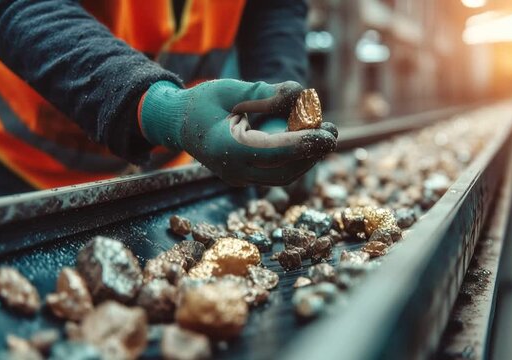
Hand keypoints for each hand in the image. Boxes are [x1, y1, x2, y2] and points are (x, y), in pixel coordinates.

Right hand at [138, 80, 337, 185]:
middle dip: (312, 154)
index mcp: (227, 149)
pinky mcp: (242, 178)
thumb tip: (301, 95)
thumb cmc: (202, 101)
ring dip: (306, 159)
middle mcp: (232, 170)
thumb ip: (265, 92)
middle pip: (284, 170)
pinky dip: (293, 160)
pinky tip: (306, 142)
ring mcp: (237, 178)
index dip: (305, 144)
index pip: (274, 152)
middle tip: (334, 132)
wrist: (177, 123)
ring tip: (325, 136)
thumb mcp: (231, 88)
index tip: (329, 135)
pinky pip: (274, 174)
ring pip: (282, 177)